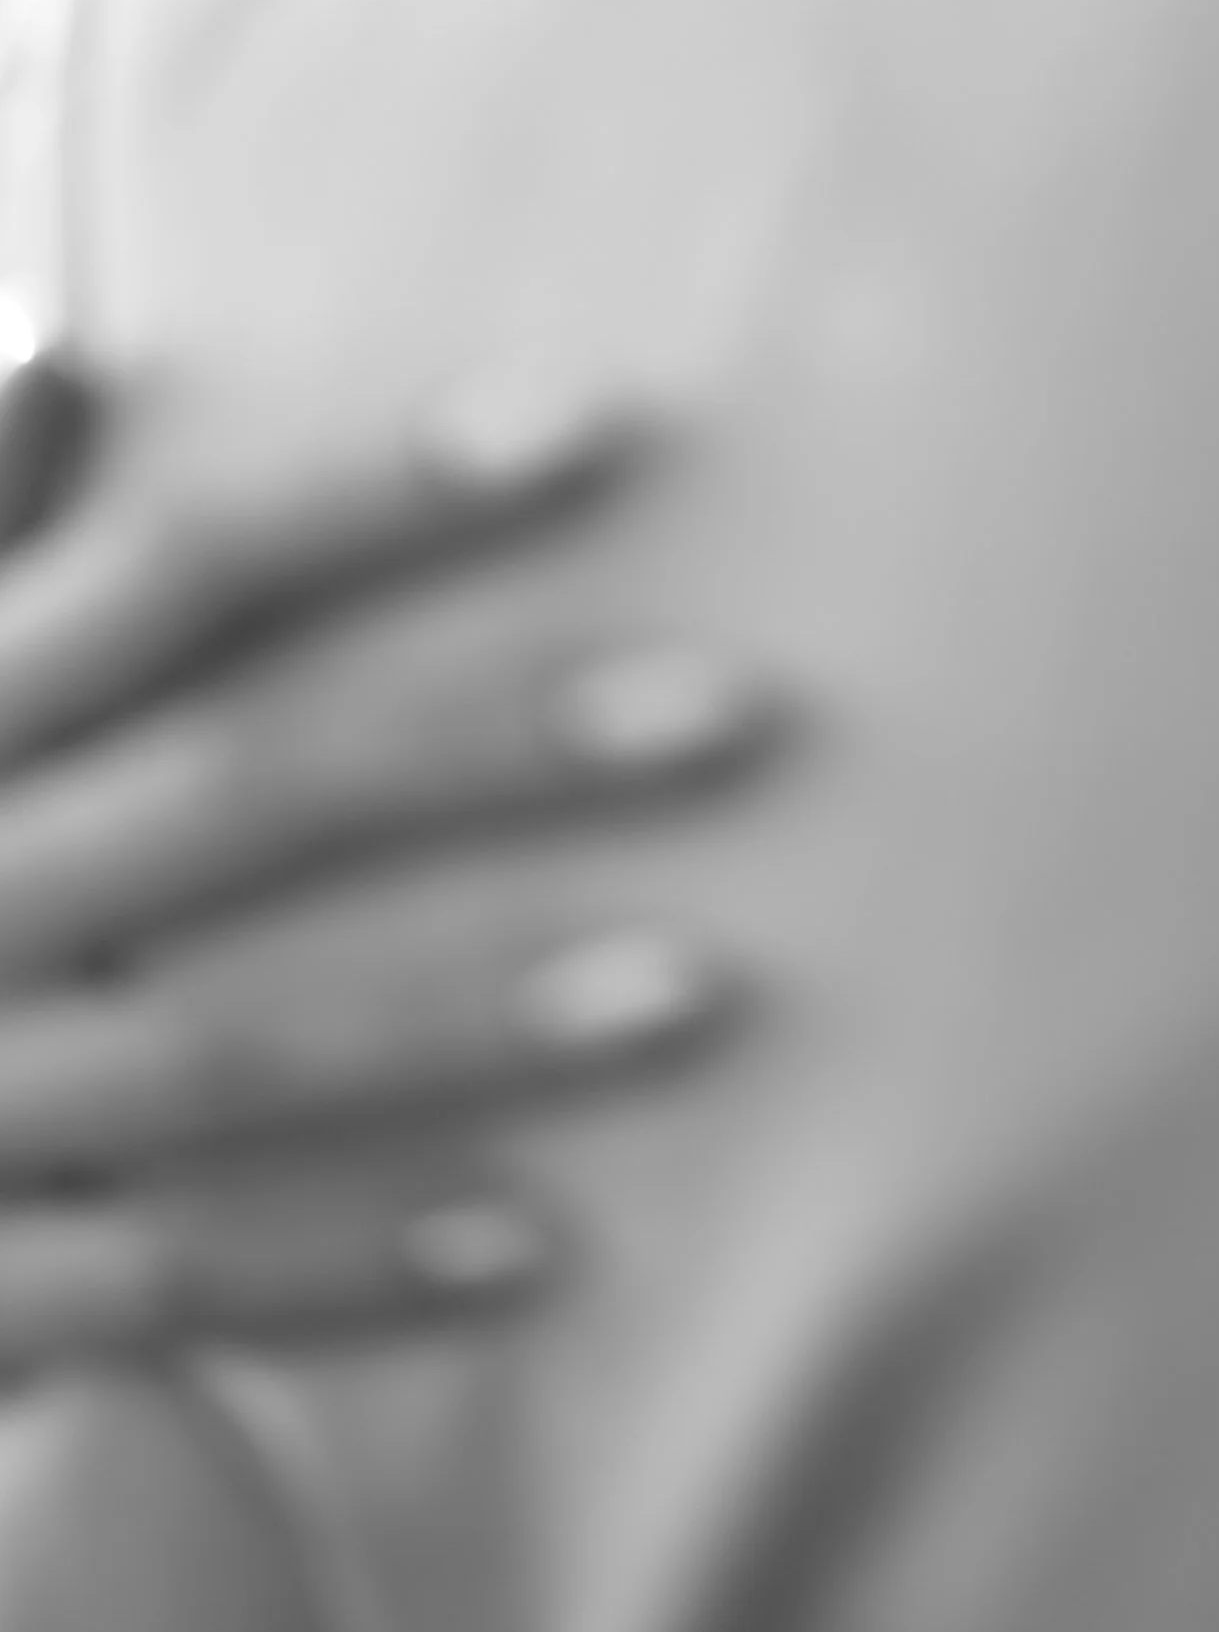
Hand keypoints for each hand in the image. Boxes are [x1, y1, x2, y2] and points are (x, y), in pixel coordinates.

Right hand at [0, 346, 772, 1375]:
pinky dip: (344, 1270)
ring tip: (703, 986)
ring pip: (237, 1055)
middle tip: (737, 707)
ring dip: (471, 1025)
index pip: (180, 575)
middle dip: (490, 749)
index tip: (589, 424)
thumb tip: (60, 346)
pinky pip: (164, 1284)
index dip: (379, 498)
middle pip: (247, 798)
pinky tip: (538, 1242)